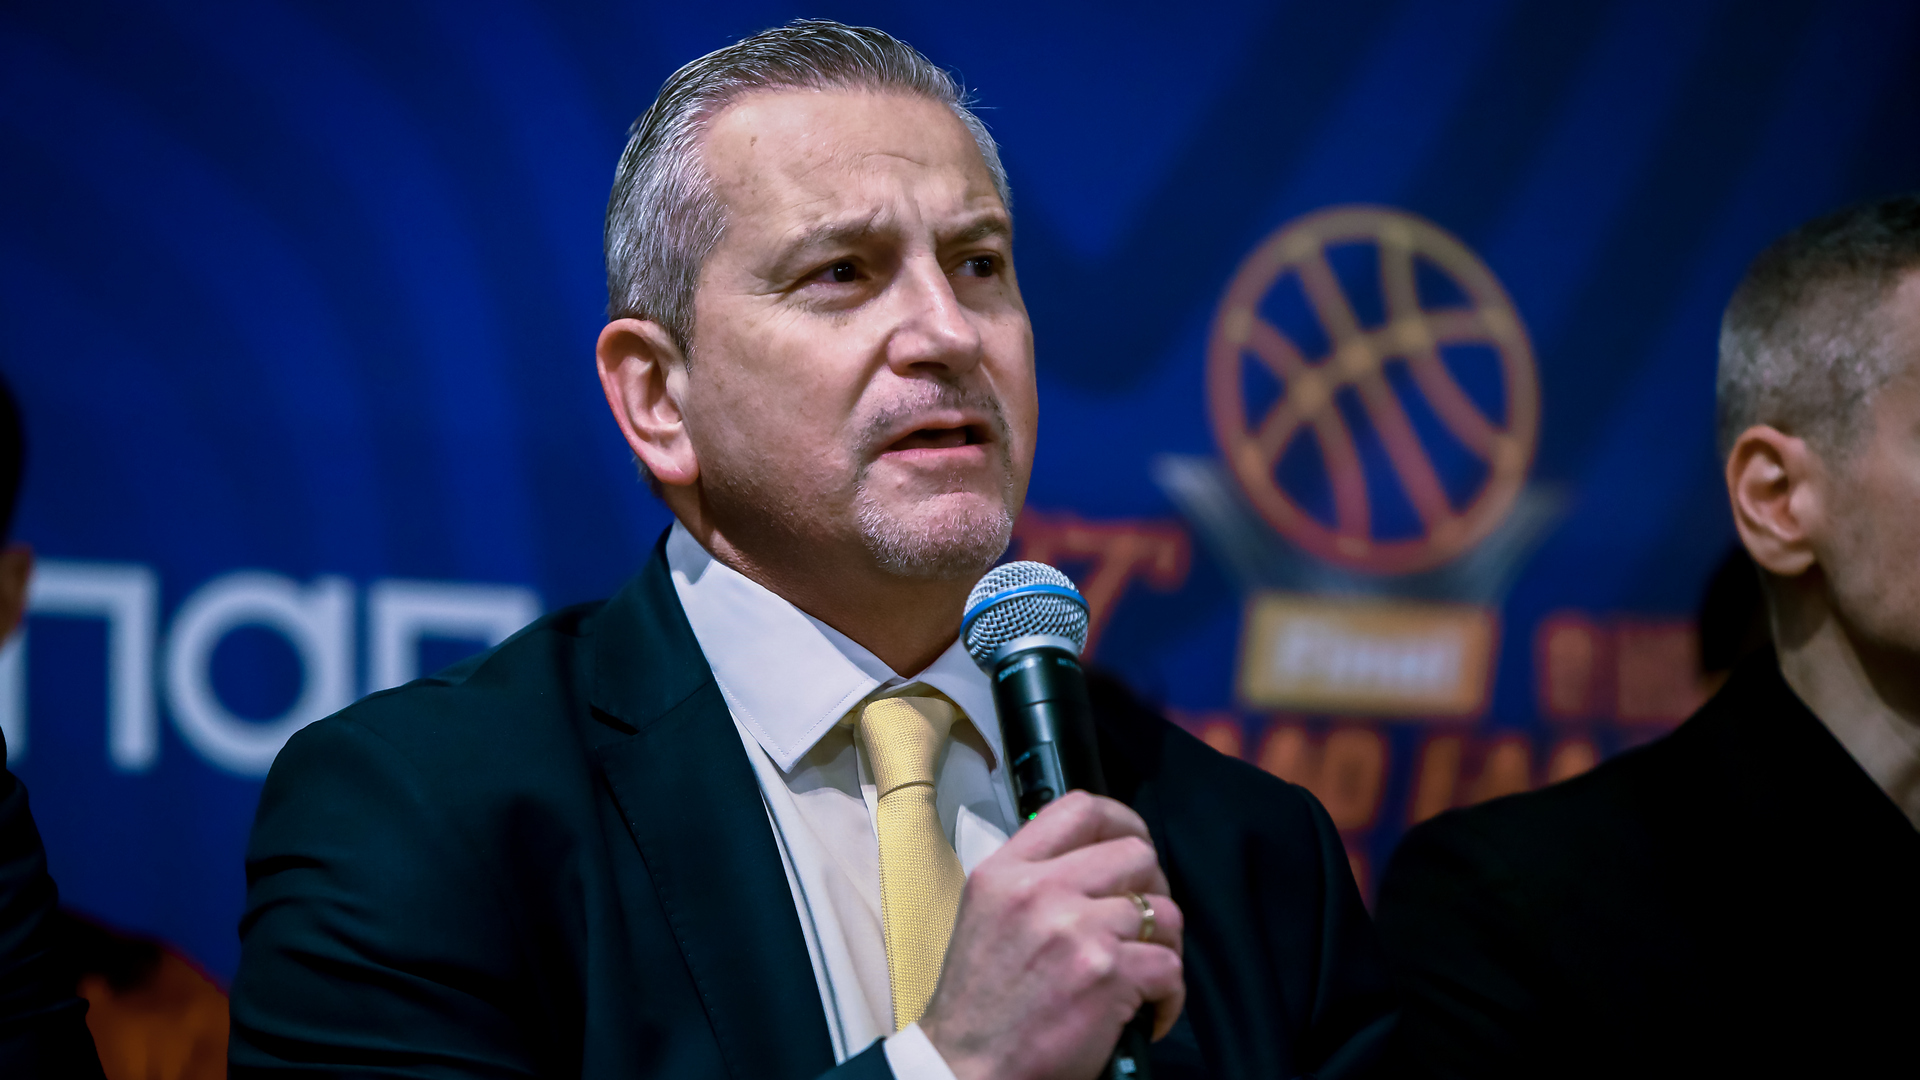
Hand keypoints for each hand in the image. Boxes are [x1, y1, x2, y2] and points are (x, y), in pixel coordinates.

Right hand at [919, 790, 1184, 1079]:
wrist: (964, 1068)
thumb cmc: (979, 1005)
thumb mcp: (985, 914)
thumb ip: (1032, 880)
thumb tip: (1094, 861)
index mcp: (1006, 872)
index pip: (1079, 808)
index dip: (1123, 821)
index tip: (1134, 844)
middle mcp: (1040, 891)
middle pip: (1136, 855)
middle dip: (1152, 890)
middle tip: (1143, 924)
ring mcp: (1075, 930)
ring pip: (1164, 912)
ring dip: (1165, 946)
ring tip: (1145, 974)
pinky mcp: (1106, 975)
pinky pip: (1171, 966)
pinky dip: (1169, 996)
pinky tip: (1147, 1012)